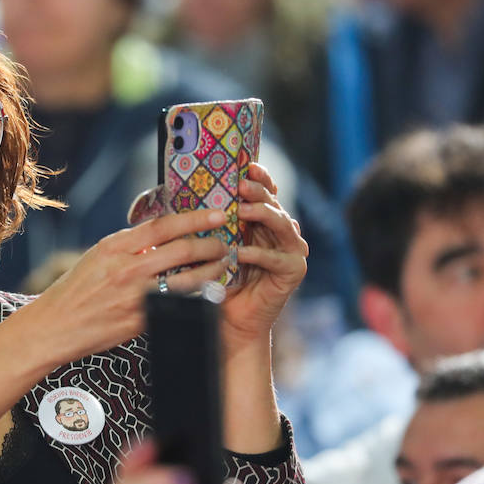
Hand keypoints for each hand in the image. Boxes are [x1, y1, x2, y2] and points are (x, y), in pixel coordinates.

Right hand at [28, 208, 231, 364]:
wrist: (54, 326)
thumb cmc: (76, 290)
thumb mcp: (98, 256)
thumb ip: (130, 245)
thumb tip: (163, 232)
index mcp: (115, 247)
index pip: (163, 225)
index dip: (195, 217)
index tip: (217, 213)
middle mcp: (126, 269)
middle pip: (182, 249)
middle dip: (211, 245)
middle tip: (225, 244)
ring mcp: (135, 296)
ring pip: (188, 279)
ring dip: (212, 271)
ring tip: (222, 266)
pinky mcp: (141, 321)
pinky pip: (178, 305)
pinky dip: (197, 296)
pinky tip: (208, 292)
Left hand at [220, 163, 307, 350]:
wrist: (230, 318)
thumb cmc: (220, 279)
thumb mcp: (213, 246)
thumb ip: (212, 224)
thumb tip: (189, 196)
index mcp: (263, 221)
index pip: (265, 192)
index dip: (259, 177)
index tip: (245, 165)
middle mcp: (281, 232)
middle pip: (273, 203)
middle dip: (258, 191)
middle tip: (241, 184)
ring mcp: (291, 250)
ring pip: (281, 224)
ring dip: (262, 214)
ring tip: (244, 209)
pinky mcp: (293, 271)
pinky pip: (275, 258)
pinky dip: (258, 254)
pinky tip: (241, 252)